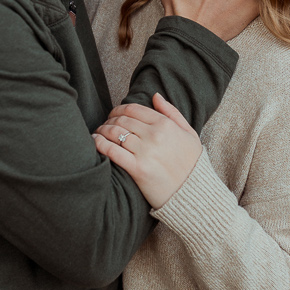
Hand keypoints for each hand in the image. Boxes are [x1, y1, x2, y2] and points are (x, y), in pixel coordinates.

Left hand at [93, 94, 201, 208]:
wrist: (195, 194)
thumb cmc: (192, 164)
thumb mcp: (189, 134)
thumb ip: (172, 113)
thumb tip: (155, 96)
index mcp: (166, 125)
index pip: (133, 109)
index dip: (118, 110)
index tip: (113, 115)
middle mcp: (155, 136)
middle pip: (121, 120)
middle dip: (109, 120)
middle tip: (104, 125)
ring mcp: (145, 152)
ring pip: (114, 133)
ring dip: (102, 131)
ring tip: (98, 133)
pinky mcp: (137, 169)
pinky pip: (112, 151)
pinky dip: (99, 143)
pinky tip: (95, 142)